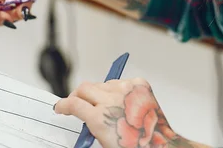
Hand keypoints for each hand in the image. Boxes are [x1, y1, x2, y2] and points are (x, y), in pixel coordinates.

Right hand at [54, 78, 200, 147]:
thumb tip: (85, 117)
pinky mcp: (139, 84)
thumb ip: (92, 126)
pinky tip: (121, 100)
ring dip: (99, 92)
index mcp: (100, 118)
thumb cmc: (134, 147)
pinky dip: (117, 89)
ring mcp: (126, 89)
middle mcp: (111, 100)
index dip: (63, 105)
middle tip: (77, 102)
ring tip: (105, 104)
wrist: (161, 145)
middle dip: (77, 95)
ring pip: (102, 84)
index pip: (73, 104)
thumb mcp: (105, 141)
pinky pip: (120, 81)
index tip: (60, 107)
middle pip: (84, 88)